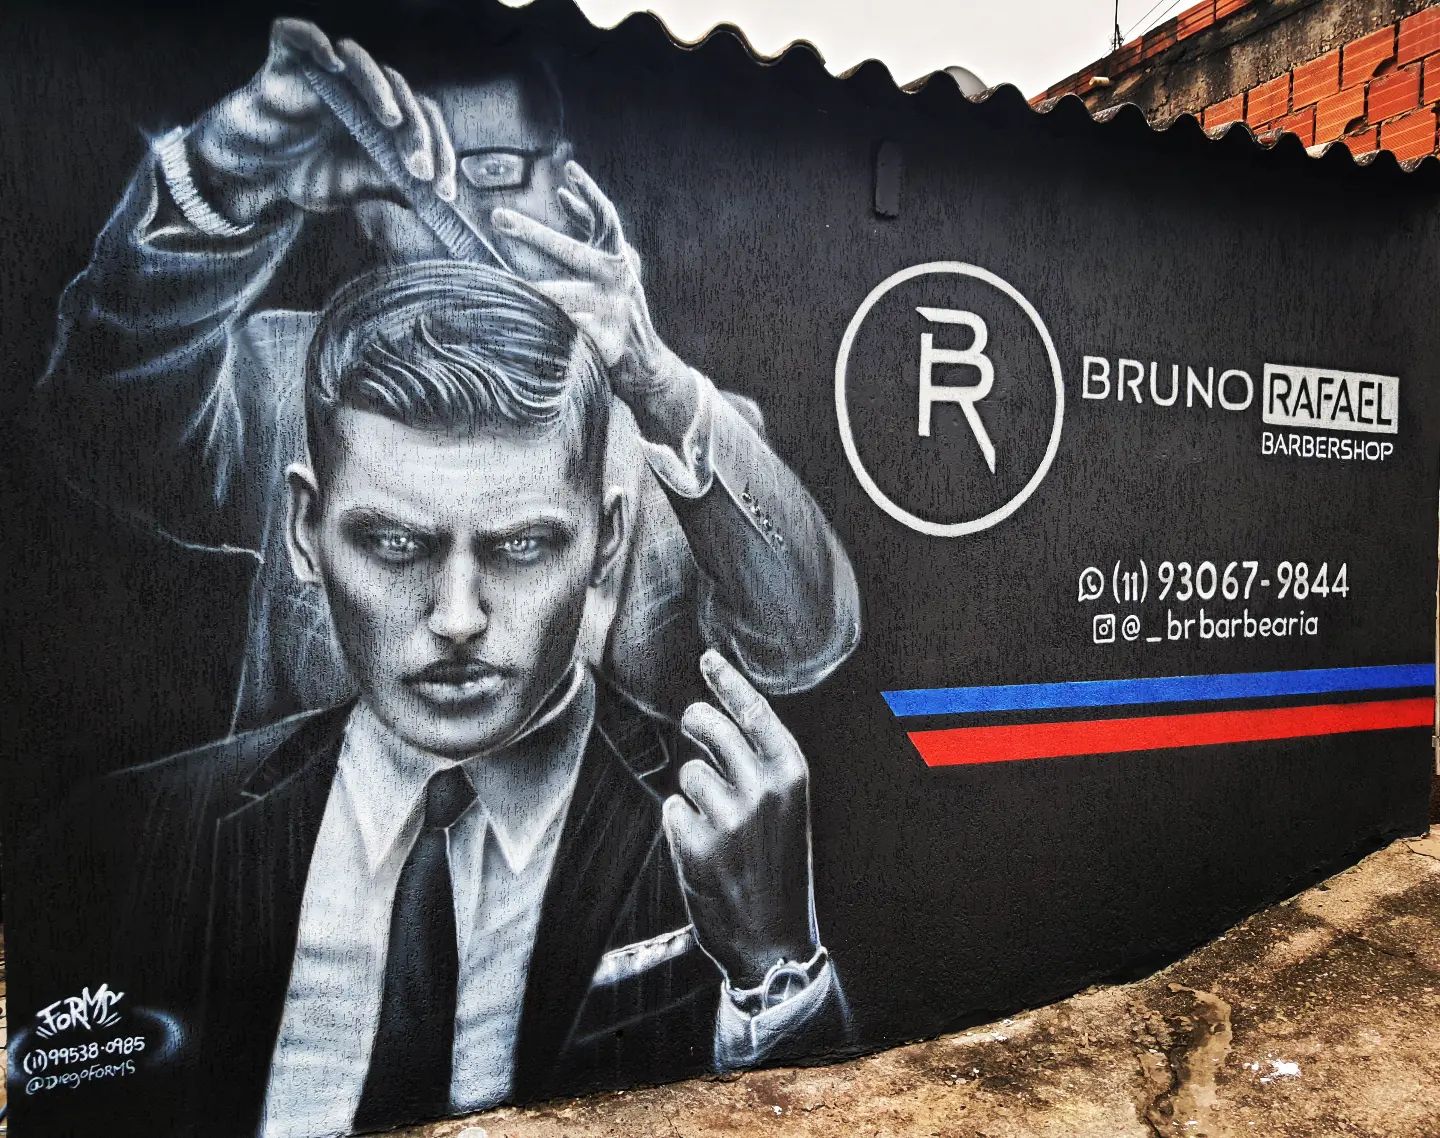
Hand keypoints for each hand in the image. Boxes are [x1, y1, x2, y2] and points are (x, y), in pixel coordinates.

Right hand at [187, 18, 456, 224]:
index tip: (443, 191)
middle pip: (400, 91)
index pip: (422, 120)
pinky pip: (298, 34)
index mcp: (381, 114)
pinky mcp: (286, 58)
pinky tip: (332, 65)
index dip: (439, 152)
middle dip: (417, 133)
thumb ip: (391, 186)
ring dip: (380, 88)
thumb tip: (433, 201)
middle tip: (420, 170)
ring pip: (360, 60)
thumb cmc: (305, 173)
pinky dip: (316, 43)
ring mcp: (324, 71)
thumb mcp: (355, 187)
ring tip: (392, 122)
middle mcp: (358, 87)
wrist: (251, 172)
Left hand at [492, 162, 680, 406]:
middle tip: (498, 217)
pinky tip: (528, 331)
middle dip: (533, 234)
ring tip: (503, 289)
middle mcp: (618, 280)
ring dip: (532, 295)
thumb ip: (590, 239)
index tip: (569, 170)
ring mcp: (614, 311)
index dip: (590, 192)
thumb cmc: (618, 313)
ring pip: (563, 298)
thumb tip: (565, 198)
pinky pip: (570, 334)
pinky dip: (549, 331)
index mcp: (620, 260)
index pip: (606, 218)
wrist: (648, 367)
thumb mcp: (612, 271)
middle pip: (571, 251)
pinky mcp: (609, 342)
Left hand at [662, 650, 818, 989]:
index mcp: (792, 776)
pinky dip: (682, 828)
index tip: (708, 658)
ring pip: (688, 774)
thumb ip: (759, 767)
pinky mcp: (695, 844)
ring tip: (720, 831)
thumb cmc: (778, 869)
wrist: (774, 942)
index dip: (728, 681)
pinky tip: (706, 856)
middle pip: (709, 727)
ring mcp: (728, 817)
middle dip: (697, 722)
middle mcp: (763, 789)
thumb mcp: (787, 811)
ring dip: (694, 795)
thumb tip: (712, 718)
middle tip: (694, 723)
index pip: (754, 712)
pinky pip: (672, 811)